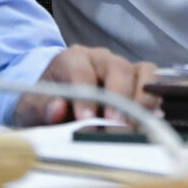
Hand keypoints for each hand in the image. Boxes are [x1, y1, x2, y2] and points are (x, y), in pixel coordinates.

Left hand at [13, 46, 159, 127]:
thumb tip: (57, 109)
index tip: (85, 120)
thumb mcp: (32, 108)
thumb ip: (41, 108)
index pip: (81, 71)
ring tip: (135, 129)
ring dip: (142, 102)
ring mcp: (124, 67)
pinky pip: (155, 85)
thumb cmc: (45, 105)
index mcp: (72, 59)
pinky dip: (153, 104)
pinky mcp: (140, 81)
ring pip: (143, 74)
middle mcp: (102, 58)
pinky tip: (146, 125)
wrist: (55, 103)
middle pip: (119, 69)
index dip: (85, 96)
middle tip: (115, 128)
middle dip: (119, 100)